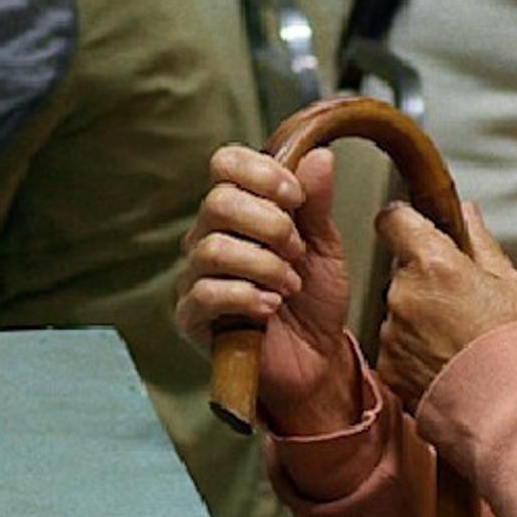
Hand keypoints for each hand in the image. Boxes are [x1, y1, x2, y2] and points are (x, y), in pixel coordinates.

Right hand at [174, 143, 362, 436]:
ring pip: (213, 248)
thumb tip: (319, 155)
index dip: (261, 172)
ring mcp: (195, 276)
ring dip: (263, 265)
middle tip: (296, 251)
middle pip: (218, 202)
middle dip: (270, 224)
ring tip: (289, 286)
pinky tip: (270, 307)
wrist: (316, 361)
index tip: (296, 197)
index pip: (225, 164)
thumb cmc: (314, 302)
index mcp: (239, 211)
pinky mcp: (191, 316)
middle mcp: (209, 236)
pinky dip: (247, 296)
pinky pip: (206, 293)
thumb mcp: (325, 247)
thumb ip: (316, 204)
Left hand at [372, 200, 516, 407]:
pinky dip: (414, 350)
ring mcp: (392, 333)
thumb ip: (480, 243)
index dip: (406, 223)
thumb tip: (467, 213)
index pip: (393, 220)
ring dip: (419, 316)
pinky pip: (396, 345)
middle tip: (461, 302)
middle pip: (401, 270)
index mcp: (434, 265)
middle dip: (425, 279)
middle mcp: (404, 295)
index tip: (419, 232)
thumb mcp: (511, 284)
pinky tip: (446, 362)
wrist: (508, 412)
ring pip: (399, 309)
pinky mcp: (388, 366)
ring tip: (458, 340)